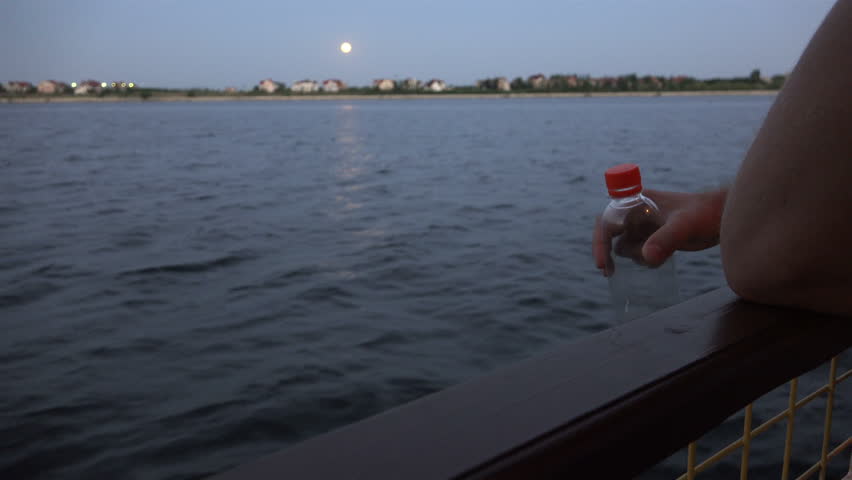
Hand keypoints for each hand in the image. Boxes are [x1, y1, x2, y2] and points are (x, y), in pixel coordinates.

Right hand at [593, 188, 726, 275]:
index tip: (602, 263)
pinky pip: (639, 252)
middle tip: (610, 273)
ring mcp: (644, 225)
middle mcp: (635, 212)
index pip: (607, 220)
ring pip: (625, 247)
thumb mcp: (684, 225)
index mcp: (636, 201)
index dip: (600, 240)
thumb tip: (647, 257)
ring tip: (662, 257)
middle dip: (609, 252)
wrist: (724, 218)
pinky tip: (667, 258)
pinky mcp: (653, 236)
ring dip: (636, 257)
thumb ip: (666, 239)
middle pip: (610, 235)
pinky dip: (646, 260)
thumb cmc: (706, 213)